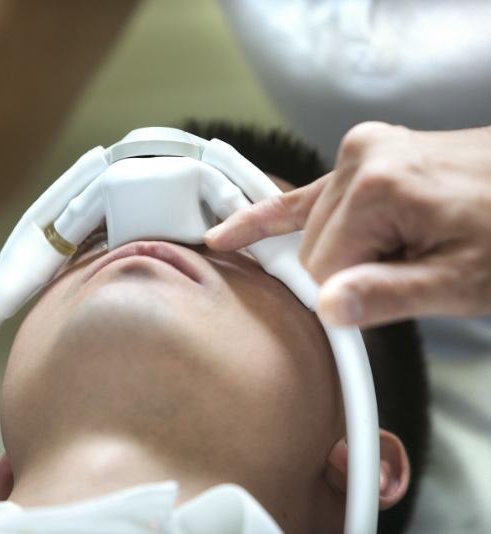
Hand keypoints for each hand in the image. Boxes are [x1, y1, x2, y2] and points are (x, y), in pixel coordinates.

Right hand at [204, 122, 490, 326]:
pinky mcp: (360, 154)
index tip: (380, 300)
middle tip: (401, 271)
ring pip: (309, 229)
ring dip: (338, 252)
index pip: (322, 269)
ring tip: (395, 248)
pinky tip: (229, 233)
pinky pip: (303, 195)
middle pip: (312, 248)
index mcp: (379, 189)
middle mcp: (360, 159)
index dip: (348, 295)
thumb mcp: (463, 281)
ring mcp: (359, 150)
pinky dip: (269, 217)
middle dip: (345, 273)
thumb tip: (327, 308)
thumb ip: (390, 295)